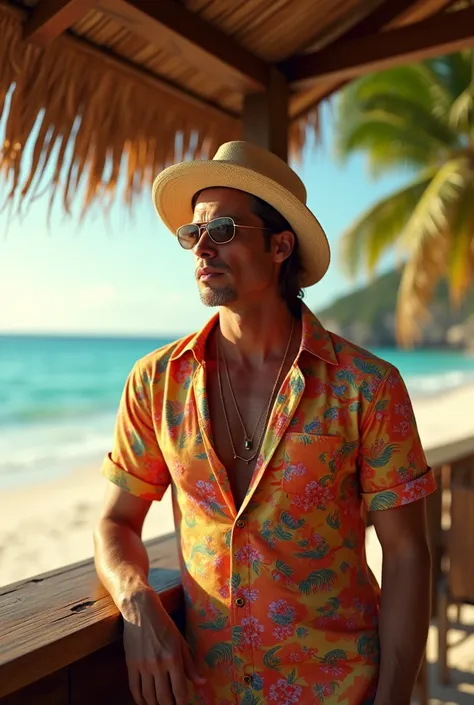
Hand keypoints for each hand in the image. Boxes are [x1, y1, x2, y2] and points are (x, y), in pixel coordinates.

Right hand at [122, 587, 205, 704]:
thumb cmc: (164, 624)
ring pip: (149, 696)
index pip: (179, 690)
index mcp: (173, 658)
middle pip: (164, 697)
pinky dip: (140, 700)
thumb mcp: (181, 641)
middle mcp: (158, 665)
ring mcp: (143, 666)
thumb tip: (202, 683)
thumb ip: (190, 664)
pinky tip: (145, 702)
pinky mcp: (131, 665)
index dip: (182, 703)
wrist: (141, 611)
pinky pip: (134, 689)